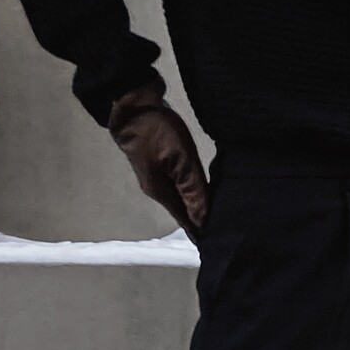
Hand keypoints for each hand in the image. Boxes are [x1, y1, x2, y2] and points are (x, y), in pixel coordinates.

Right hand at [108, 77, 208, 242]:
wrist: (130, 102)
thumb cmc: (156, 131)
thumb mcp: (180, 160)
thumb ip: (193, 190)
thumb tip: (203, 222)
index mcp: (162, 193)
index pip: (185, 219)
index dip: (200, 232)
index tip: (214, 247)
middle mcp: (157, 189)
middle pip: (182, 210)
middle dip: (198, 222)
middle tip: (219, 233)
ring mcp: (155, 174)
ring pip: (179, 197)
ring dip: (193, 206)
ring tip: (211, 215)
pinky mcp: (157, 160)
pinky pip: (177, 182)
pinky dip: (189, 190)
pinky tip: (197, 189)